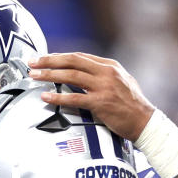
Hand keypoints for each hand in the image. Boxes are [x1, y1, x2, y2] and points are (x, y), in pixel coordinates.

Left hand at [28, 52, 154, 140]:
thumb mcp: (120, 81)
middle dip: (49, 61)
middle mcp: (106, 72)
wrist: (144, 121)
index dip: (59, 56)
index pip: (79, 56)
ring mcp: (104, 87)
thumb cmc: (131, 104)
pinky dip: (58, 97)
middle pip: (72, 61)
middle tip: (32, 62)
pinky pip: (75, 98)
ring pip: (71, 76)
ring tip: (34, 76)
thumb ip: (102, 75)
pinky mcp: (101, 103)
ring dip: (50, 75)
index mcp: (109, 65)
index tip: (44, 58)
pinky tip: (45, 97)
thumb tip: (83, 72)